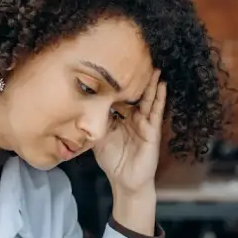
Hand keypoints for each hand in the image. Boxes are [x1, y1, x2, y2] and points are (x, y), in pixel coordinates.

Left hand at [98, 67, 166, 199]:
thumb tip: (76, 107)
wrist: (124, 181)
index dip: (116, 81)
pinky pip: (156, 111)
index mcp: (120, 117)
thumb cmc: (112, 159)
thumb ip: (91, 122)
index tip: (112, 63)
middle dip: (136, 77)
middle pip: (135, 93)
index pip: (118, 95)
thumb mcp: (97, 137)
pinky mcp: (152, 131)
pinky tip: (162, 85)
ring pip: (148, 98)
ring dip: (151, 82)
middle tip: (137, 56)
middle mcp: (133, 117)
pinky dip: (160, 98)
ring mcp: (144, 123)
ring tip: (154, 64)